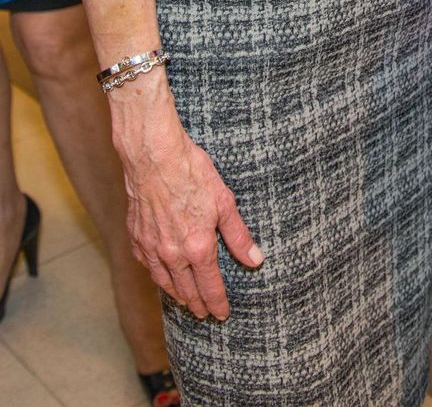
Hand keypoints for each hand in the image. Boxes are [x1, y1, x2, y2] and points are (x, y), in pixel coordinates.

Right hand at [115, 96, 263, 318]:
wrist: (154, 156)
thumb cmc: (191, 172)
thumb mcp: (224, 201)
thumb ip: (238, 235)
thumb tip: (255, 260)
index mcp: (198, 247)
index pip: (210, 286)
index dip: (217, 303)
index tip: (222, 315)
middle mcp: (173, 254)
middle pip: (187, 290)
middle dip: (198, 304)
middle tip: (204, 314)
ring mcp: (151, 247)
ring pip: (165, 282)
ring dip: (177, 295)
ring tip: (185, 302)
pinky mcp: (136, 237)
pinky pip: (148, 265)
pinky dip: (157, 275)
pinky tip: (161, 275)